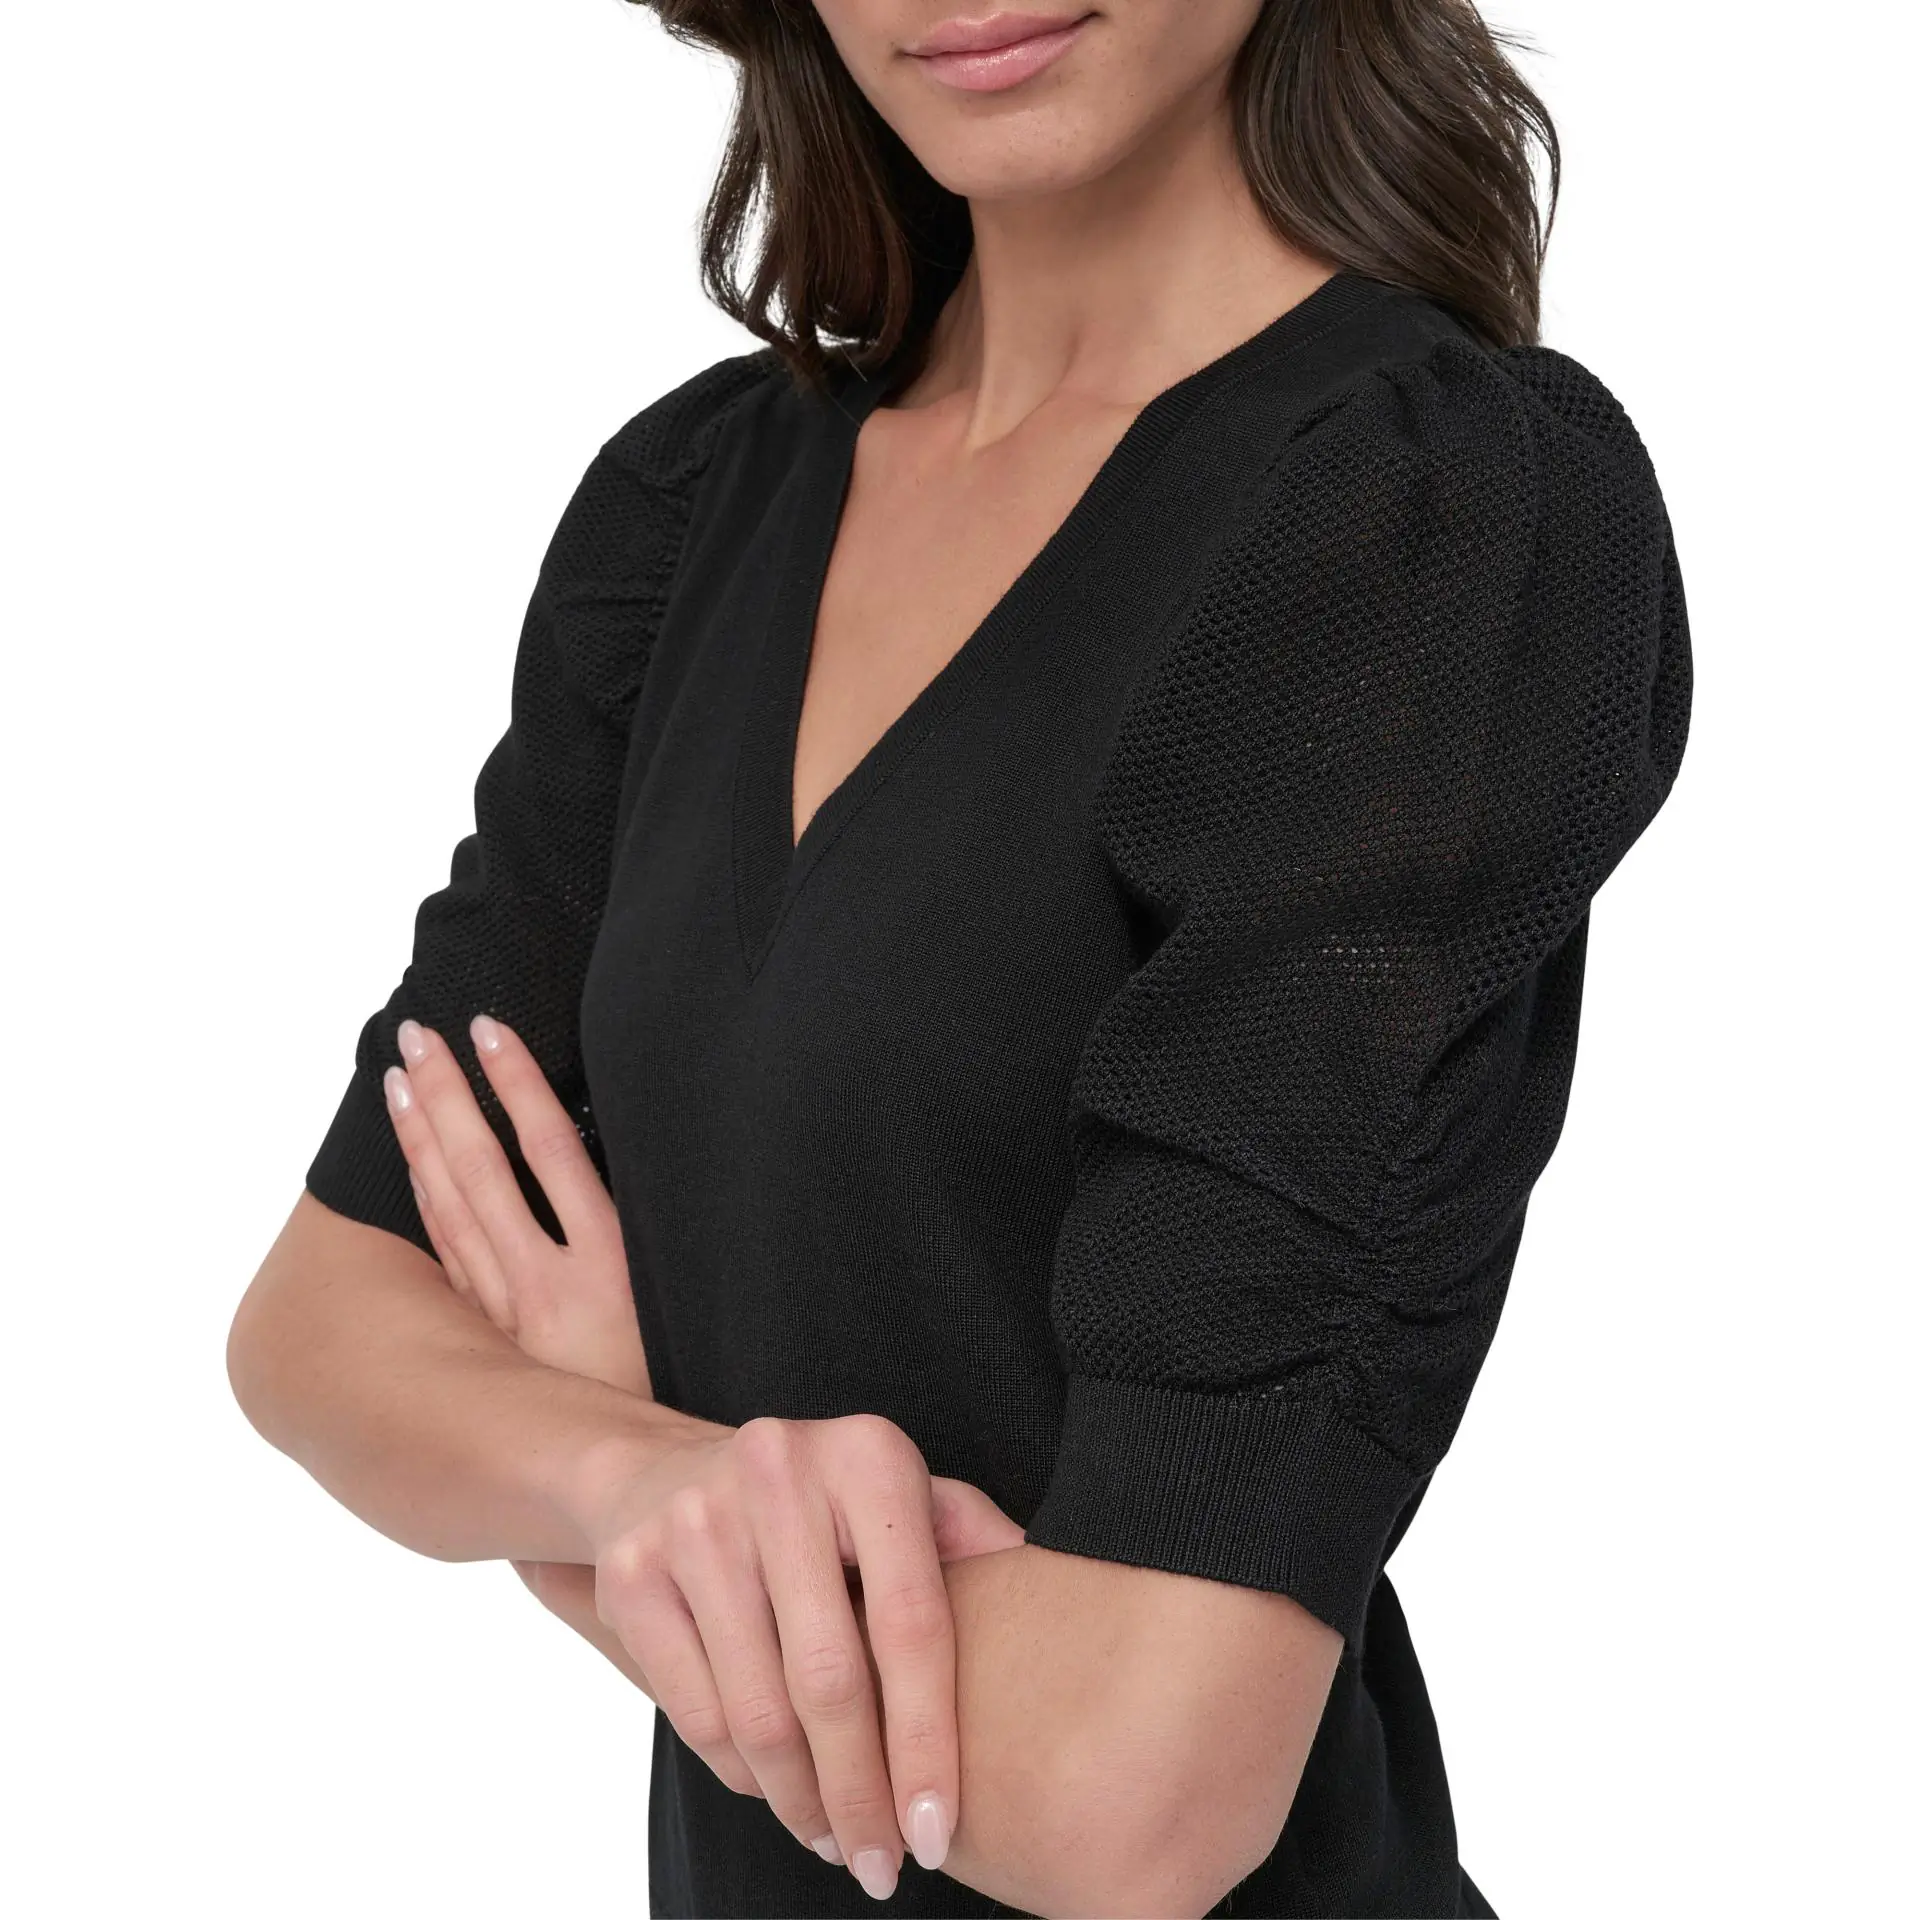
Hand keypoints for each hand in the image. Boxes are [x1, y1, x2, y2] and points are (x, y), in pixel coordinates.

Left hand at [381, 1012, 649, 1395]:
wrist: (639, 1481)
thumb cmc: (677, 1386)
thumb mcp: (684, 1305)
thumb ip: (648, 1243)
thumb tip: (614, 1156)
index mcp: (612, 1265)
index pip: (550, 1148)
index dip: (516, 1084)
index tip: (490, 1029)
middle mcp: (551, 1284)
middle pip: (484, 1167)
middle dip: (449, 1092)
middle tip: (419, 1031)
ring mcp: (511, 1314)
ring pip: (452, 1208)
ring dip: (422, 1138)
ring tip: (400, 1078)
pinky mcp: (491, 1343)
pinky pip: (448, 1259)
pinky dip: (427, 1204)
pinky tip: (412, 1165)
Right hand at [580, 1411, 1025, 1894]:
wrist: (662, 1467)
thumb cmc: (817, 1501)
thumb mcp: (898, 1493)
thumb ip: (969, 1540)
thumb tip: (1062, 1600)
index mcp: (867, 1457)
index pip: (911, 1623)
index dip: (928, 1741)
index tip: (939, 1831)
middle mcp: (779, 1475)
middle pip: (829, 1680)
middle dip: (860, 1795)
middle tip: (883, 1865)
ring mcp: (696, 1522)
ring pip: (757, 1711)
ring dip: (800, 1801)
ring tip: (834, 1841)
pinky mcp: (634, 1573)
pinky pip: (696, 1712)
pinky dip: (741, 1776)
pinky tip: (776, 1794)